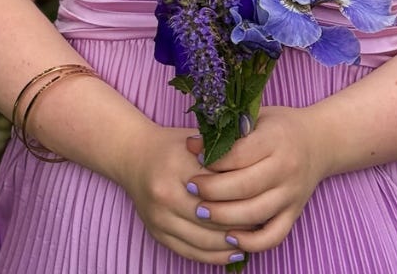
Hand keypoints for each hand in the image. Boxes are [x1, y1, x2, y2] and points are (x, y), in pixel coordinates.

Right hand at [115, 123, 249, 265]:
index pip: (219, 189)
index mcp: (177, 167)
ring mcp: (159, 218)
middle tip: (263, 220)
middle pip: (213, 218)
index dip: (244, 195)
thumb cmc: (172, 146)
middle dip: (241, 222)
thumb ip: (223, 154)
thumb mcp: (197, 141)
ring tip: (252, 237)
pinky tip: (233, 250)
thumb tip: (257, 172)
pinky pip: (191, 252)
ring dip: (230, 243)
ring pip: (204, 240)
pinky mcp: (157, 234)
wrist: (133, 157)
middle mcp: (164, 195)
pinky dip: (214, 255)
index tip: (263, 197)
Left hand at [183, 106, 329, 254]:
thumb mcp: (257, 117)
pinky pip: (274, 235)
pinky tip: (230, 237)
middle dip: (212, 190)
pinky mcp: (295, 213)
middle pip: (244, 186)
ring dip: (224, 217)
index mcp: (276, 140)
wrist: (320, 141)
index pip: (239, 155)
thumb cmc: (280, 127)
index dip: (213, 160)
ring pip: (255, 213)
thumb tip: (191, 144)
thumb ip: (228, 131)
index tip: (194, 159)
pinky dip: (252, 243)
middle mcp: (287, 169)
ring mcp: (292, 194)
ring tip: (200, 211)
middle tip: (190, 188)